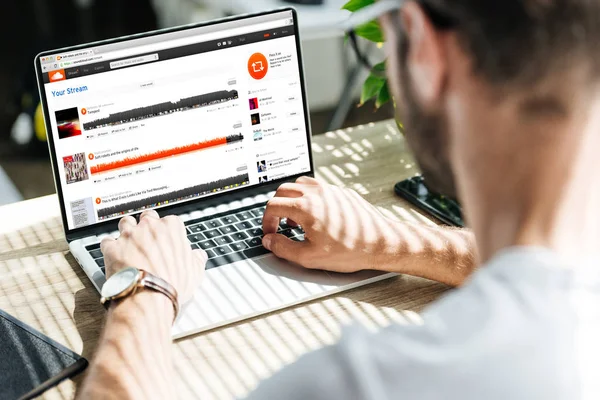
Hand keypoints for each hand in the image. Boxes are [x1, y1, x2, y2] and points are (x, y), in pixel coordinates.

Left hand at [100, 210, 206, 303]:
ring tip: (129, 243)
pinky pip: (107, 241)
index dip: (168, 232)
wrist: (148, 297)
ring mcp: (129, 236)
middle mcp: (149, 227)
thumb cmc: (172, 285)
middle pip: (147, 216)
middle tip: (148, 239)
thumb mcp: (195, 273)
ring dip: (127, 231)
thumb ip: (196, 260)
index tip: (168, 240)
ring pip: (125, 222)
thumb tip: (198, 256)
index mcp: (172, 229)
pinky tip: (114, 254)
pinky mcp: (112, 247)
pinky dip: (110, 246)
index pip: (171, 221)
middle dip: (146, 225)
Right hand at [262, 176, 389, 272]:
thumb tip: (270, 241)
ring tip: (296, 219)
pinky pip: (318, 187)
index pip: (273, 205)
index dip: (266, 220)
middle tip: (279, 224)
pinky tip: (316, 215)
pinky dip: (309, 197)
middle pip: (283, 190)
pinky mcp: (342, 192)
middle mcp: (317, 193)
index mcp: (306, 207)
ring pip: (300, 184)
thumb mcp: (309, 257)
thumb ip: (283, 248)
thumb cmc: (350, 250)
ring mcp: (330, 190)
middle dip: (276, 207)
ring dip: (292, 199)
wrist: (380, 243)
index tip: (270, 232)